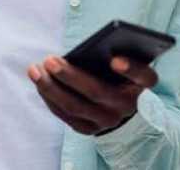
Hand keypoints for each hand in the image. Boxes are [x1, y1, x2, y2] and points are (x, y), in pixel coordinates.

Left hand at [27, 55, 157, 134]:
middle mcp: (127, 106)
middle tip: (50, 60)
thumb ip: (120, 54)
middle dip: (70, 76)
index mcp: (143, 86)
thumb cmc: (123, 77)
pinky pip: (65, 114)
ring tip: (35, 69)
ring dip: (51, 87)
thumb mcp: (129, 66)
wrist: (124, 109)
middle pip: (97, 92)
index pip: (144, 77)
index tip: (115, 60)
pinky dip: (50, 97)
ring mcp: (107, 121)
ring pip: (75, 106)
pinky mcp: (89, 129)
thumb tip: (96, 49)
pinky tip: (39, 81)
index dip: (131, 69)